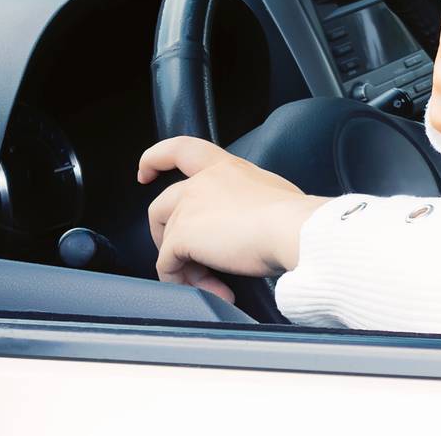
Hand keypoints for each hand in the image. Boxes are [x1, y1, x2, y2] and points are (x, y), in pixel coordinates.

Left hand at [137, 136, 327, 302]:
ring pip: (166, 241)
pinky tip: (214, 290)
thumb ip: (248, 201)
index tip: (145, 172)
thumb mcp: (272, 195)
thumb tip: (252, 226)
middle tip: (187, 258)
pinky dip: (183, 281)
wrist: (295, 229)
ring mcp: (189, 206)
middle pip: (162, 206)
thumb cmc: (295, 217)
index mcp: (227, 168)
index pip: (182, 149)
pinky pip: (168, 265)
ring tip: (215, 283)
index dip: (155, 158)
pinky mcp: (182, 235)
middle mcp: (204, 182)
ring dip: (186, 267)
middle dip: (164, 235)